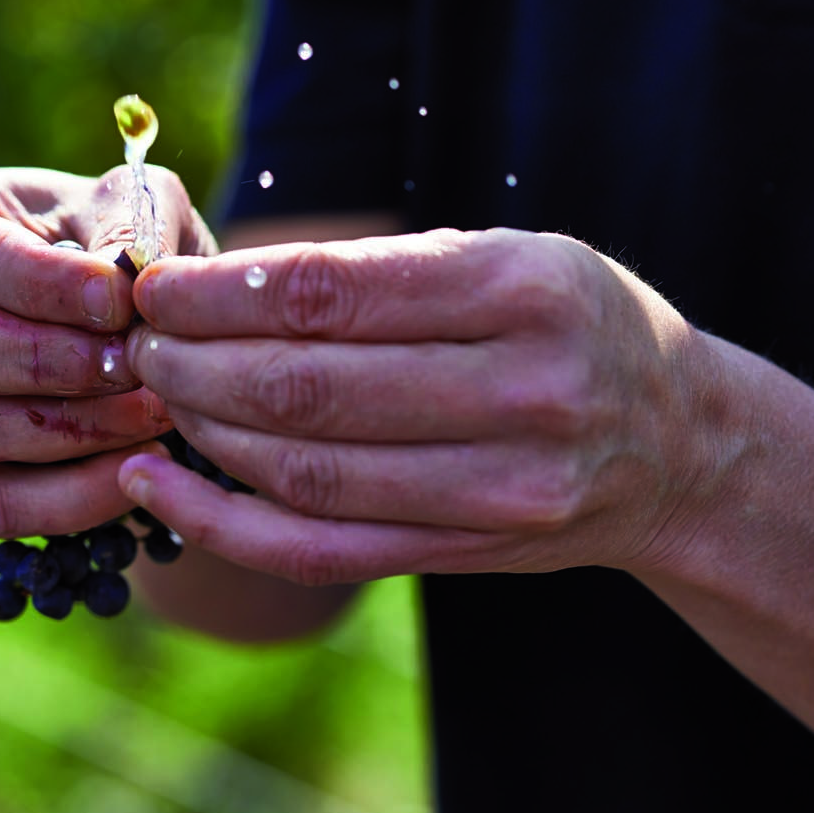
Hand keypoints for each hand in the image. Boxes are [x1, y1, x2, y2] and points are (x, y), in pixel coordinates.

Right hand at [0, 163, 215, 537]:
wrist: (99, 322)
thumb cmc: (101, 248)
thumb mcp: (125, 208)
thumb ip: (129, 225)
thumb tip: (124, 275)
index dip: (36, 282)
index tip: (118, 301)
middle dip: (43, 362)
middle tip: (133, 366)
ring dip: (60, 433)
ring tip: (148, 418)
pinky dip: (57, 500)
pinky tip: (129, 475)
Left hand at [117, 228, 721, 584]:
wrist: (677, 446)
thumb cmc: (567, 326)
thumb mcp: (504, 258)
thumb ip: (376, 272)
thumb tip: (213, 288)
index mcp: (520, 290)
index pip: (328, 292)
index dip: (217, 294)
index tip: (152, 288)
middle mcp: (521, 391)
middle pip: (306, 388)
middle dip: (192, 365)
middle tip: (136, 343)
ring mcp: (500, 489)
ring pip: (304, 472)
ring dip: (201, 434)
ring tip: (150, 398)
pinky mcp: (467, 554)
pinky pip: (319, 551)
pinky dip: (223, 526)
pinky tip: (159, 486)